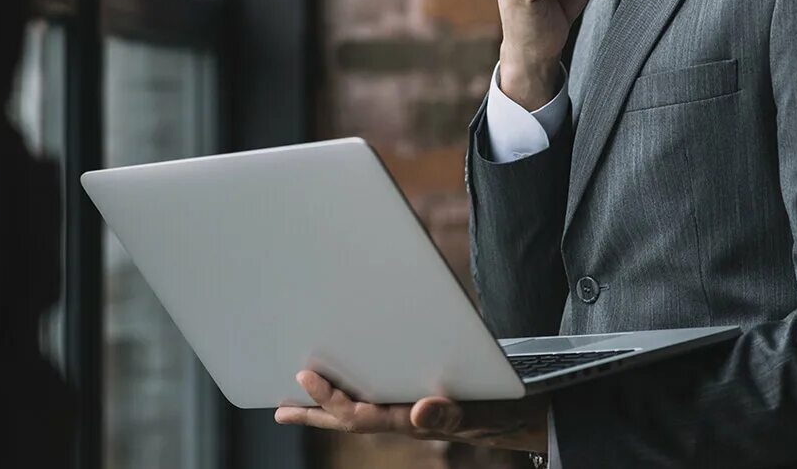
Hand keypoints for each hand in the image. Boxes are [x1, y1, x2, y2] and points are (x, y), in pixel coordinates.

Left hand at [274, 370, 548, 452]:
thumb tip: (421, 409)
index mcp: (410, 419)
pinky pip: (375, 400)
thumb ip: (450, 412)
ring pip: (359, 411)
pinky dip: (353, 395)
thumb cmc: (496, 408)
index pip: (361, 414)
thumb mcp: (479, 410)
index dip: (331, 398)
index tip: (305, 377)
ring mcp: (406, 411)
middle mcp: (402, 417)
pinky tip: (343, 387)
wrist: (516, 412)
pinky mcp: (414, 401)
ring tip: (295, 403)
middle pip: (349, 419)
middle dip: (315, 413)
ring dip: (326, 409)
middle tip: (280, 409)